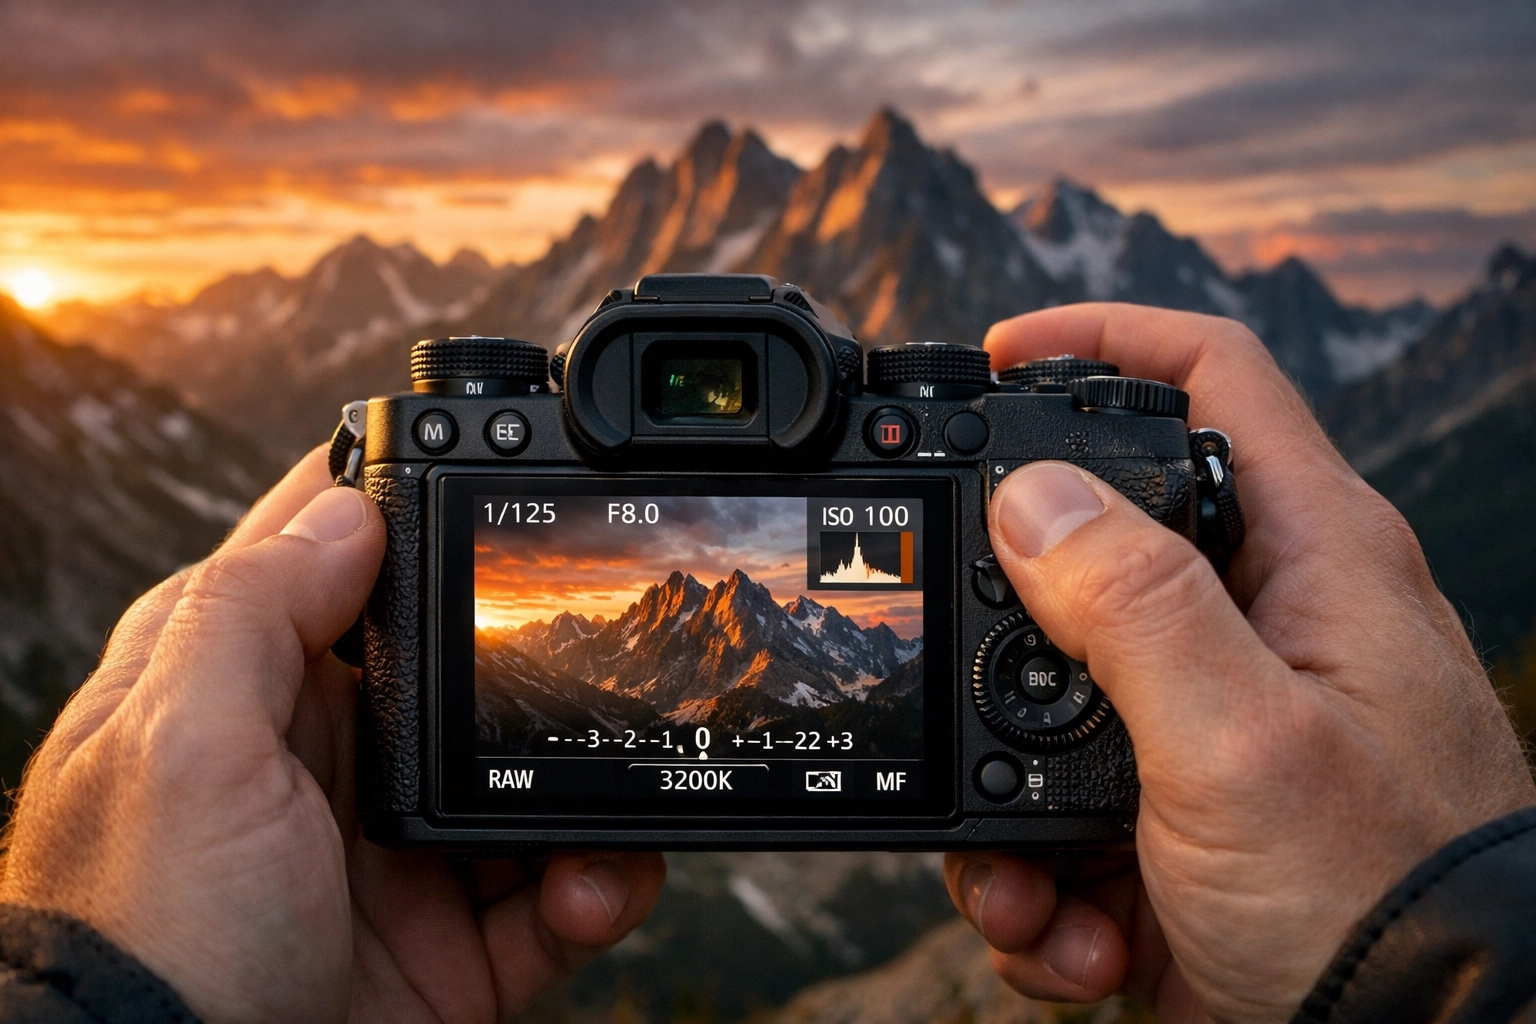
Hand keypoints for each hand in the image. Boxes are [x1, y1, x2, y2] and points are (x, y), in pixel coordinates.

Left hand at [0, 448, 665, 1023]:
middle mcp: (325, 760)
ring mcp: (395, 854)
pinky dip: (596, 885)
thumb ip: (257, 613)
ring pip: (524, 780)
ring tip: (603, 801)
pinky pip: (554, 894)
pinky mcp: (450, 943)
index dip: (404, 513)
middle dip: (533, 665)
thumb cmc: (143, 938)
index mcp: (243, 691)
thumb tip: (349, 509)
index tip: (490, 478)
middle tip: (585, 664)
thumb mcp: (181, 749)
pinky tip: (592, 885)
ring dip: (582, 787)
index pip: (329, 564)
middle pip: (460, 668)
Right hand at [945, 304, 1534, 1021]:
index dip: (1103, 339)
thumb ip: (1135, 603)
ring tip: (1030, 885)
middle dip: (1000, 613)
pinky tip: (1070, 934)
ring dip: (1003, 793)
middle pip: (1092, 544)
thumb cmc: (1388, 907)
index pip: (1210, 378)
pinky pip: (1054, 811)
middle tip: (948, 652)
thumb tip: (1033, 496)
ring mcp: (1208, 726)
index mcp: (1310, 559)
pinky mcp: (1168, 818)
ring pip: (1046, 697)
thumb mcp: (1244, 742)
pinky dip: (1037, 879)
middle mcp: (1259, 625)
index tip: (996, 355)